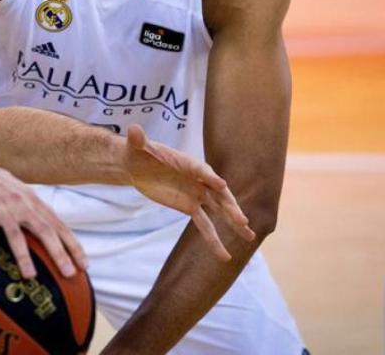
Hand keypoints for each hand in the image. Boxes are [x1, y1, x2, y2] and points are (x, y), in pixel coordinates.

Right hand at [0, 153, 85, 279]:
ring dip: (24, 256)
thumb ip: (36, 211)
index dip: (73, 246)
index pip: (58, 226)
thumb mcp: (21, 194)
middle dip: (58, 252)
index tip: (84, 265)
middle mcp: (20, 204)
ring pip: (15, 234)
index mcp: (33, 202)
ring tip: (30, 275)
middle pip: (43, 230)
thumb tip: (55, 234)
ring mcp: (0, 208)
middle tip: (68, 273)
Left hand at [123, 125, 255, 261]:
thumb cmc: (138, 152)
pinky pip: (205, 225)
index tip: (221, 185)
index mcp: (188, 163)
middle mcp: (198, 179)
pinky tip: (225, 255)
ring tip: (250, 237)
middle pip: (218, 193)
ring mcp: (197, 194)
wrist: (136, 165)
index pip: (202, 171)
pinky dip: (215, 239)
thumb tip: (134, 130)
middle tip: (242, 219)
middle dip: (230, 206)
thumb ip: (138, 140)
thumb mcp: (136, 146)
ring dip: (234, 223)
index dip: (211, 178)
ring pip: (219, 210)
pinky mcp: (190, 207)